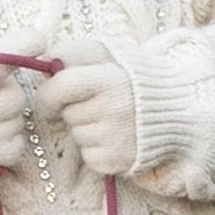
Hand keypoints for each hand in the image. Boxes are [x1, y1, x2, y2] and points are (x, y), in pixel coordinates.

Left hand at [36, 43, 137, 179]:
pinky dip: (95, 149)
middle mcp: (115, 110)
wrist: (173, 107)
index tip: (50, 95)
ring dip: (86, 128)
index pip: (61, 87)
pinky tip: (114, 136)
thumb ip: (71, 53)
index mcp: (111, 79)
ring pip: (77, 135)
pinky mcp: (118, 161)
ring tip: (111, 118)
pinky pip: (88, 156)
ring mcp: (117, 138)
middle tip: (99, 102)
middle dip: (75, 108)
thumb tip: (42, 65)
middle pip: (68, 114)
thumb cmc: (128, 76)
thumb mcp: (104, 53)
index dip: (48, 93)